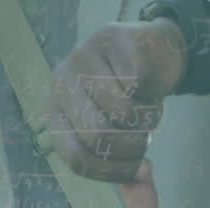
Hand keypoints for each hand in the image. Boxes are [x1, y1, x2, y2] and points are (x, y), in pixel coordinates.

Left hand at [37, 20, 187, 206]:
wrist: (154, 51)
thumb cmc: (132, 98)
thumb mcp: (124, 137)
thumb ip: (128, 173)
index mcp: (54, 110)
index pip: (77, 157)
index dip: (114, 171)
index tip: (145, 170)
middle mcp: (60, 81)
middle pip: (98, 135)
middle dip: (134, 146)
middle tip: (149, 139)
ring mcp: (81, 55)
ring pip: (121, 110)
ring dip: (148, 118)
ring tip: (150, 108)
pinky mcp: (109, 37)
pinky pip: (135, 81)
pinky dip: (152, 92)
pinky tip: (151, 84)